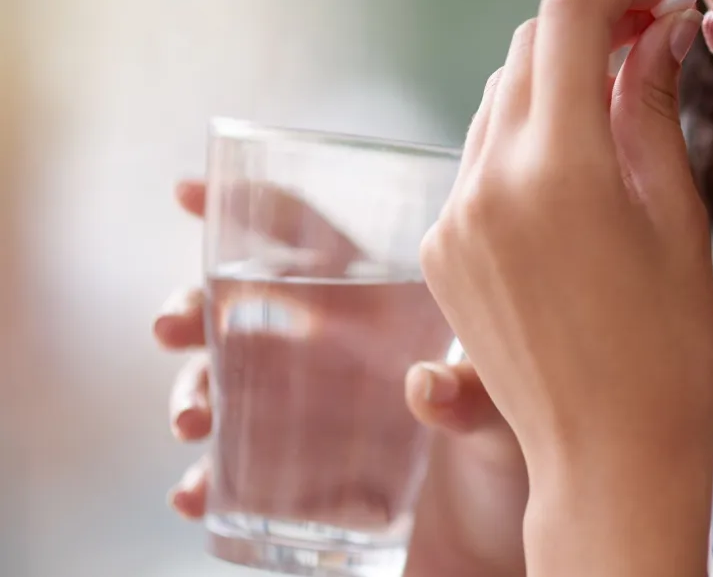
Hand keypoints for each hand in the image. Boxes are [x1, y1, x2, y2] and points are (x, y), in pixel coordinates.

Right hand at [155, 180, 528, 576]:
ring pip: (227, 390)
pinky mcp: (300, 484)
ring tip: (192, 422)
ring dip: (193, 395)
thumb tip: (424, 388)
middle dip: (194, 310)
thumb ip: (478, 400)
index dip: (255, 212)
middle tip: (171, 326)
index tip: (190, 194)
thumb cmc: (520, 462)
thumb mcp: (509, 422)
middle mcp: (337, 359)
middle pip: (245, 313)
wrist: (507, 548)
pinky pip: (236, 476)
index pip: (314, 245)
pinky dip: (206, 483)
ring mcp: (311, 420)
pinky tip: (196, 496)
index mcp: (383, 316)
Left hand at [420, 0, 712, 576]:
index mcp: (560, 171)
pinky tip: (571, 180)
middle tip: (643, 45)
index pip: (567, 19)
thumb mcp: (676, 217)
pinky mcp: (440, 251)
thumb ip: (653, 107)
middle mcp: (488, 184)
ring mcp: (453, 219)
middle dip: (585, 31)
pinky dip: (523, 143)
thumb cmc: (669, 350)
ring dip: (552, 86)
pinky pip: (477, 161)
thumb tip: (659, 28)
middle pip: (526, 49)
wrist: (610, 459)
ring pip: (498, 102)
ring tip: (613, 116)